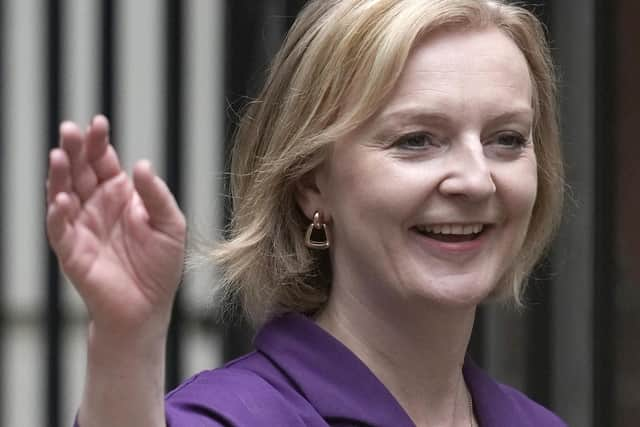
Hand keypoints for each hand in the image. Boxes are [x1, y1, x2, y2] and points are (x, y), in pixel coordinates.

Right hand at [46, 115, 185, 337]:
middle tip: (69, 130)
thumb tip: (141, 164)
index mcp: (120, 196)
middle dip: (73, 150)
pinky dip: (58, 215)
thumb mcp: (170, 225)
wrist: (148, 308)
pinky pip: (60, 230)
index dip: (99, 143)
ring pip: (63, 194)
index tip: (98, 123)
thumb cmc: (161, 266)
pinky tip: (62, 199)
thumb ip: (156, 196)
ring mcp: (82, 228)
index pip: (104, 162)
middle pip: (80, 172)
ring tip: (58, 156)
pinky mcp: (72, 252)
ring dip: (59, 176)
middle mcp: (97, 206)